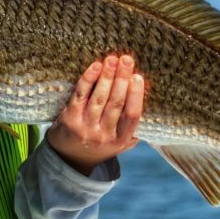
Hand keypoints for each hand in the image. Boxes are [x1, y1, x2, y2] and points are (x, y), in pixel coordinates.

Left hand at [46, 54, 144, 174]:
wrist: (69, 159)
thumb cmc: (99, 144)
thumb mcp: (120, 143)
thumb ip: (134, 127)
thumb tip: (150, 99)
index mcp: (121, 140)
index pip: (132, 115)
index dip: (136, 95)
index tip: (138, 76)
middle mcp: (104, 136)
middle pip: (116, 103)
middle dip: (122, 79)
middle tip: (126, 60)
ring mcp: (86, 128)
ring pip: (99, 98)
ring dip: (107, 76)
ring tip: (112, 60)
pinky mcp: (70, 120)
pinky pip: (80, 96)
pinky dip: (88, 80)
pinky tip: (95, 67)